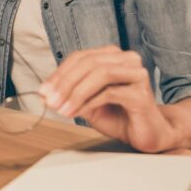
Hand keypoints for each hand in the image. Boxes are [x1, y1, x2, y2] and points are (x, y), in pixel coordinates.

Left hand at [37, 46, 179, 152]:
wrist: (146, 134)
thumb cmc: (118, 116)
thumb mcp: (87, 102)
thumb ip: (71, 93)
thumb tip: (46, 92)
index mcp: (112, 56)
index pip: (80, 57)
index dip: (59, 73)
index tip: (43, 91)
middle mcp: (126, 59)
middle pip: (89, 63)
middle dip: (65, 83)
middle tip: (50, 101)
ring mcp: (136, 74)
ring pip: (100, 74)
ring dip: (76, 92)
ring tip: (63, 109)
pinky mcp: (141, 92)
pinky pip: (110, 92)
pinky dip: (89, 102)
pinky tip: (78, 113)